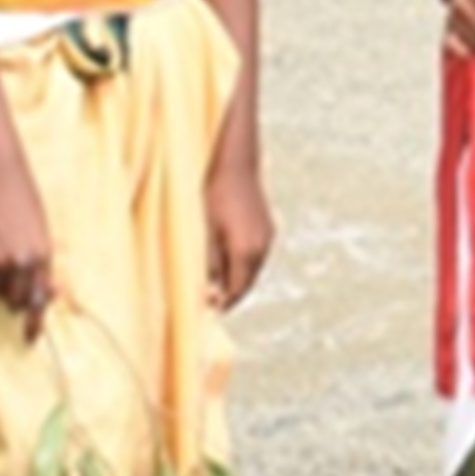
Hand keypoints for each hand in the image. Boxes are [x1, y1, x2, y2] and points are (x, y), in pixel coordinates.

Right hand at [0, 152, 58, 331]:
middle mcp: (21, 262)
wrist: (0, 178)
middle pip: (17, 301)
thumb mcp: (42, 233)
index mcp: (43, 256)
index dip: (35, 322)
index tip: (31, 337)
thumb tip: (49, 293)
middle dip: (16, 297)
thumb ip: (43, 264)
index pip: (40, 298)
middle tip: (12, 281)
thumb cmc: (25, 203)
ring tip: (1, 251)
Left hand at [205, 153, 275, 311]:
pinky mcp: (268, 229)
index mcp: (246, 252)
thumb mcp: (207, 233)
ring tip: (216, 282)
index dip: (223, 303)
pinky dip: (243, 265)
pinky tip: (229, 260)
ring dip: (237, 279)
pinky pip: (256, 256)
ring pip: (253, 270)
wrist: (236, 165)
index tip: (207, 310)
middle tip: (210, 300)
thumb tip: (212, 292)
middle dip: (230, 294)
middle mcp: (262, 248)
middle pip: (247, 283)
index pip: (237, 290)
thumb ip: (211, 265)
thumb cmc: (215, 196)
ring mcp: (267, 238)